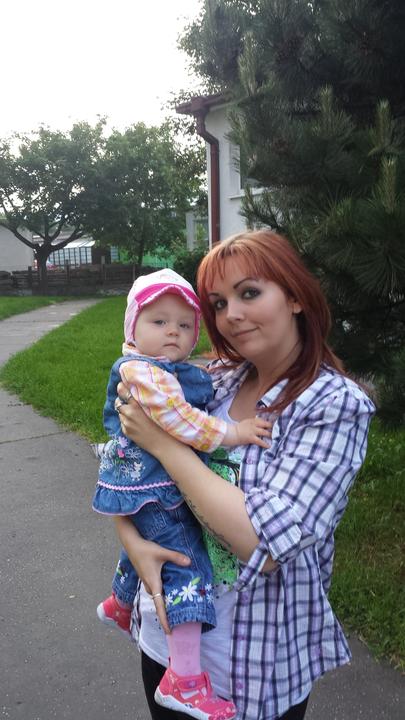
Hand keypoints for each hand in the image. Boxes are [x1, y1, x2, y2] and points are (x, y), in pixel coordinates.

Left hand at [115, 381, 170, 455]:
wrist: (162, 443)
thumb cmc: (164, 423)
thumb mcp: (156, 408)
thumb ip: (146, 399)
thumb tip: (143, 389)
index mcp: (137, 405)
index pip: (123, 391)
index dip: (121, 387)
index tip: (122, 385)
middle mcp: (129, 413)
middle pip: (118, 402)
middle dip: (121, 401)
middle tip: (127, 401)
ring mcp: (126, 423)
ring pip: (120, 413)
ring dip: (124, 412)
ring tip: (134, 414)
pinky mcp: (126, 432)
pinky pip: (123, 423)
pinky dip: (127, 422)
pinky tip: (136, 424)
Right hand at [115, 517, 190, 633]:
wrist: (132, 544)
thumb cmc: (145, 549)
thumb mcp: (162, 552)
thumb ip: (175, 557)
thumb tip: (189, 562)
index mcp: (153, 583)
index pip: (159, 606)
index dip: (164, 619)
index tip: (169, 631)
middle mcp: (150, 585)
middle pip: (159, 603)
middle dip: (166, 613)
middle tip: (178, 622)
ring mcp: (147, 581)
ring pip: (157, 595)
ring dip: (164, 602)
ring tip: (176, 607)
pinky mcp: (146, 576)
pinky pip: (155, 589)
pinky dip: (162, 592)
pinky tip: (169, 589)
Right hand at [224, 417, 271, 447]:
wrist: (232, 433)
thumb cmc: (238, 429)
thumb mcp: (247, 422)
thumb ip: (254, 423)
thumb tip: (262, 425)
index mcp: (253, 420)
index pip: (264, 420)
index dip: (270, 423)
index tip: (275, 425)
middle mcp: (254, 424)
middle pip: (267, 425)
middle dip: (272, 428)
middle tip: (277, 432)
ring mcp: (253, 431)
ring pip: (265, 432)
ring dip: (270, 435)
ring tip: (274, 438)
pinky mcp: (252, 438)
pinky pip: (260, 441)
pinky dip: (265, 444)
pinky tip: (269, 446)